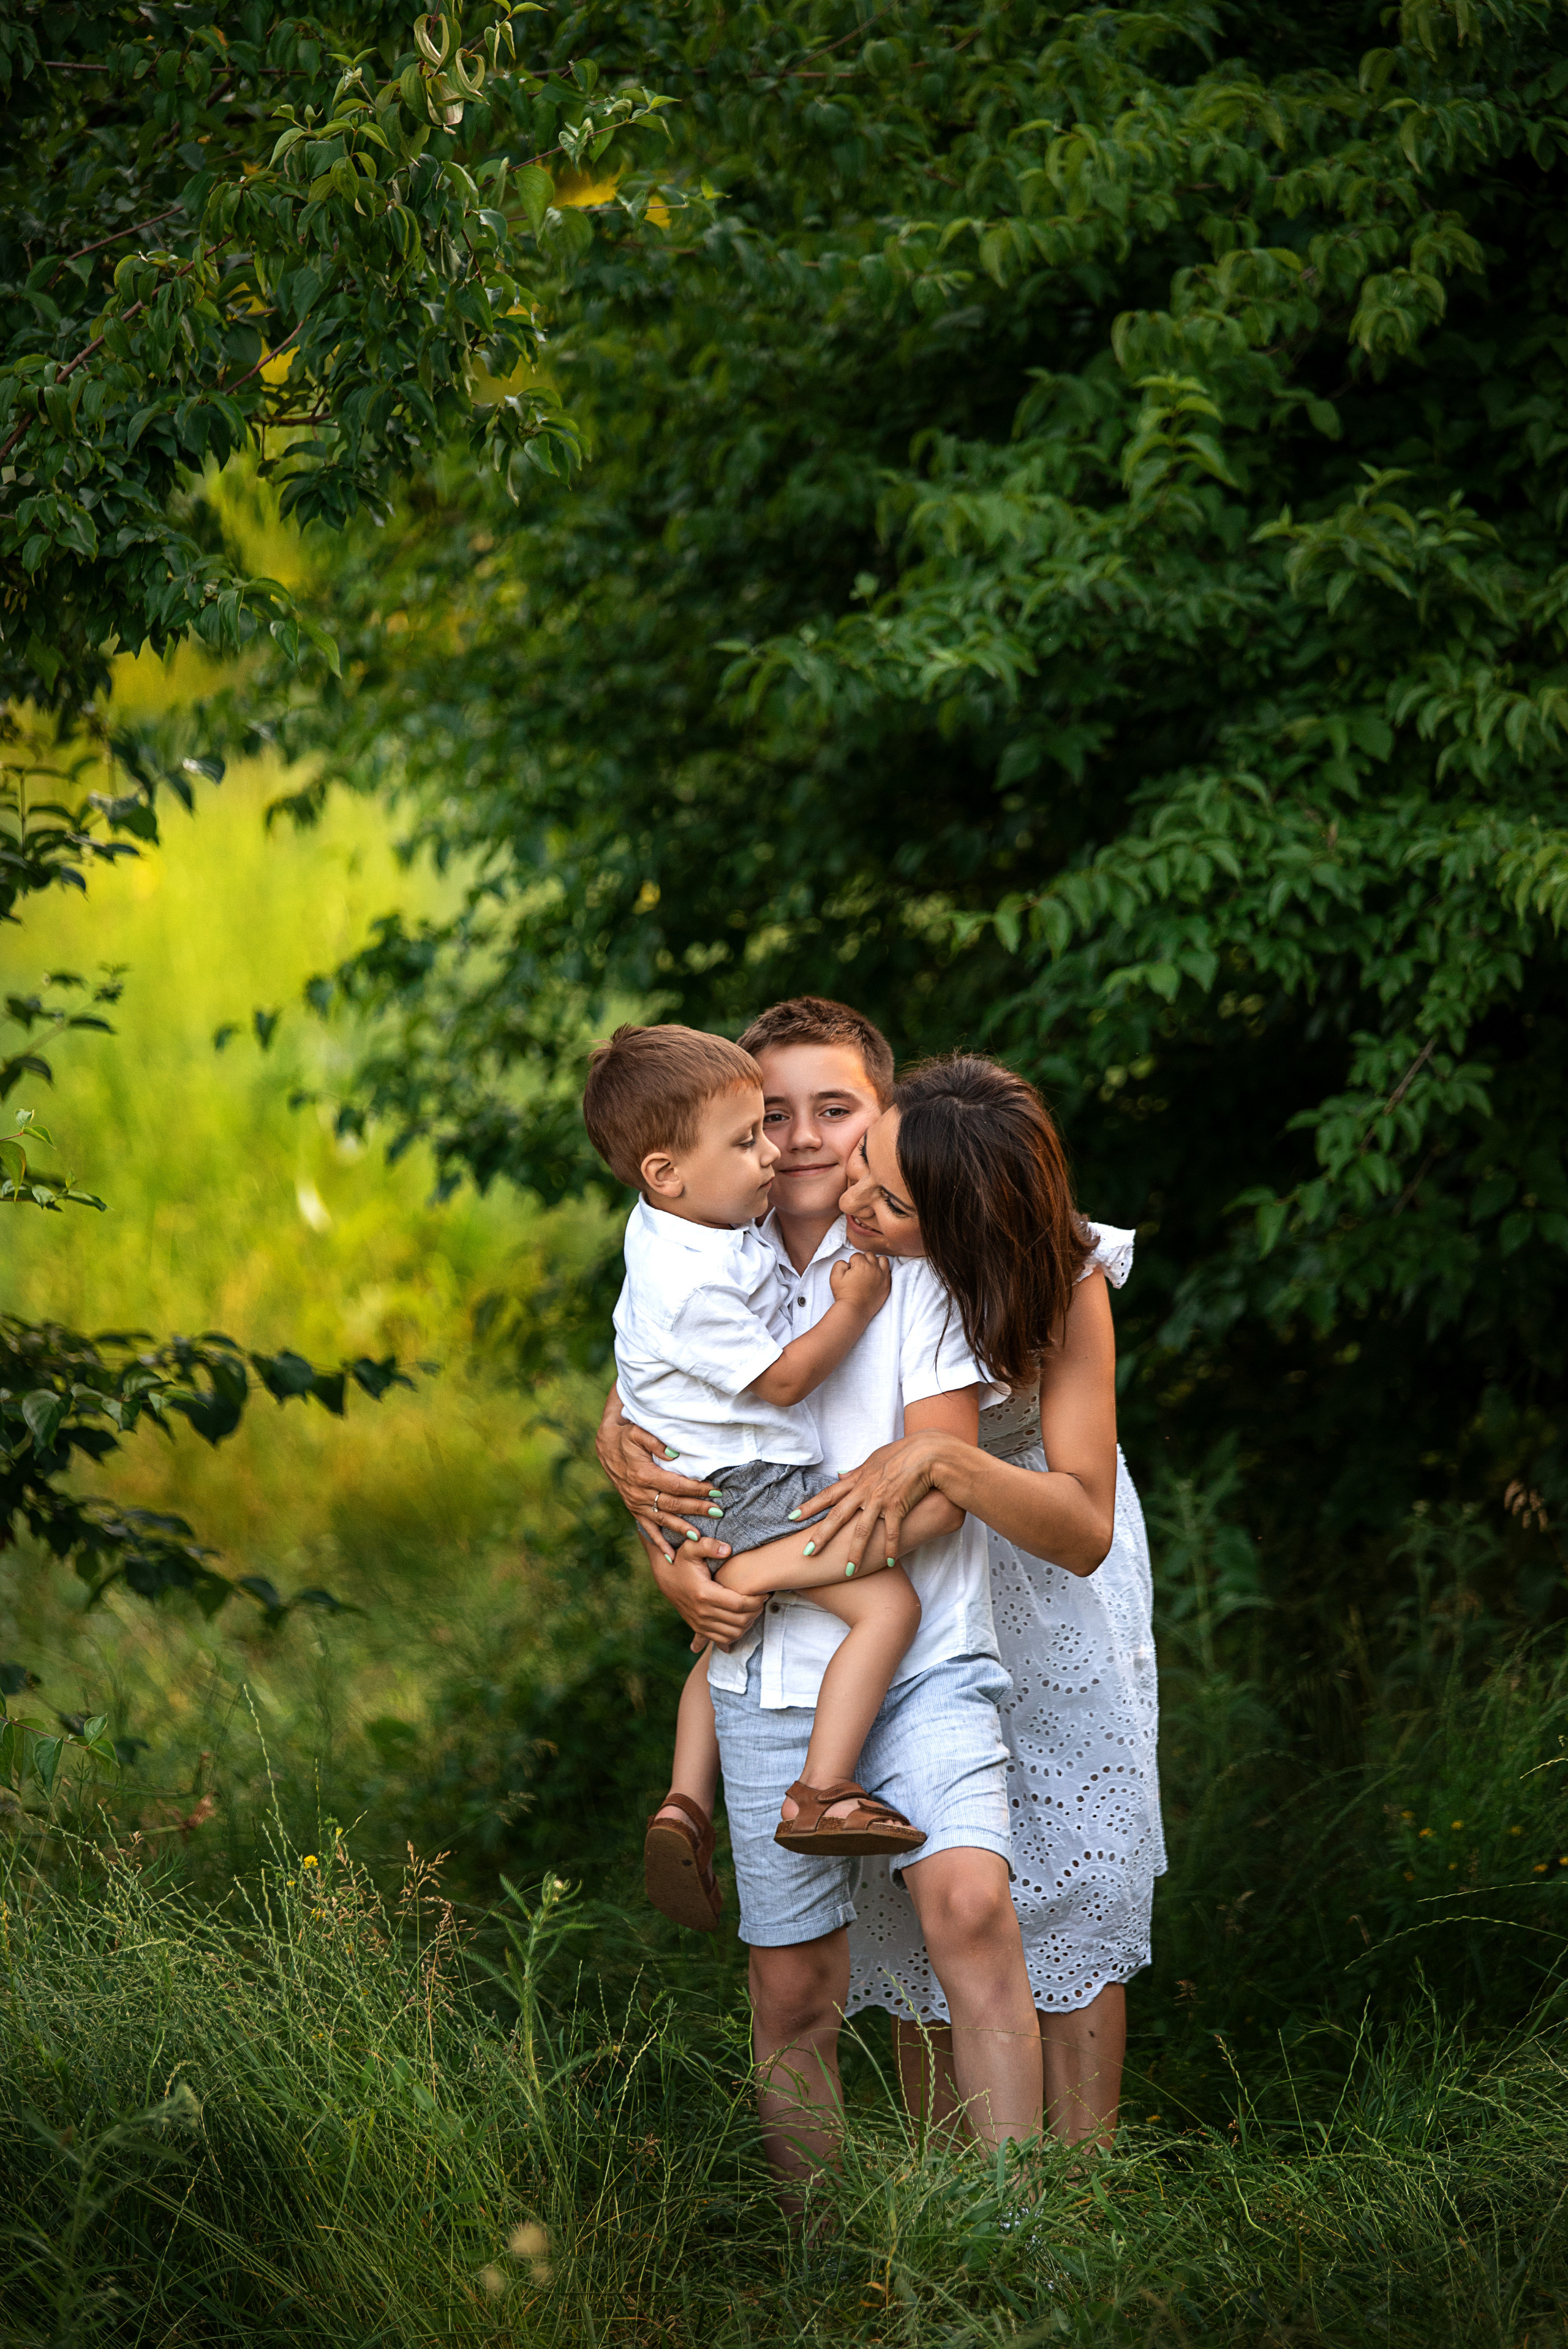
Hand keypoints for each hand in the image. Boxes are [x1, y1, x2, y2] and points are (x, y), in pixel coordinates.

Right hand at [594, 1386, 728, 1551]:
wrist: (605, 1446)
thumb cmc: (626, 1436)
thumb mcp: (638, 1432)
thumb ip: (656, 1442)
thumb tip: (674, 1454)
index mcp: (644, 1475)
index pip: (677, 1486)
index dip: (697, 1489)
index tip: (716, 1490)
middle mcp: (640, 1493)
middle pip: (674, 1504)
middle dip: (697, 1508)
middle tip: (719, 1512)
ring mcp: (636, 1504)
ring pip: (663, 1520)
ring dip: (682, 1528)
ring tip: (701, 1536)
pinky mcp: (634, 1509)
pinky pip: (647, 1529)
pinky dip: (658, 1543)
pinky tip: (670, 1556)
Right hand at [644, 1532, 764, 1650]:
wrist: (666, 1578)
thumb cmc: (682, 1562)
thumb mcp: (691, 1548)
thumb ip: (708, 1545)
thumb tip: (727, 1550)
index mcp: (704, 1593)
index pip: (739, 1604)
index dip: (756, 1600)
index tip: (765, 1593)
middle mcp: (702, 1612)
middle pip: (739, 1620)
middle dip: (756, 1611)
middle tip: (762, 1600)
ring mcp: (700, 1623)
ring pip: (734, 1633)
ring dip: (749, 1624)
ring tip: (754, 1609)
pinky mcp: (699, 1628)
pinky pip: (723, 1639)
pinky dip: (737, 1634)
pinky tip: (742, 1620)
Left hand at [798, 1432, 953, 1563]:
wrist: (925, 1453)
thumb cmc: (900, 1453)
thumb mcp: (873, 1459)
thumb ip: (855, 1471)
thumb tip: (839, 1475)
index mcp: (856, 1480)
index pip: (827, 1495)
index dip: (808, 1507)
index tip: (791, 1518)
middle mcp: (864, 1491)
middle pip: (837, 1517)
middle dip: (822, 1536)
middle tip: (807, 1553)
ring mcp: (880, 1500)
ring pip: (862, 1530)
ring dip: (855, 1552)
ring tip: (848, 1571)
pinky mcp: (898, 1507)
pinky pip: (891, 1532)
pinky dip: (890, 1548)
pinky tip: (889, 1562)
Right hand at [829, 1249, 891, 1320]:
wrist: (855, 1310)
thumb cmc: (844, 1294)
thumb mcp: (834, 1277)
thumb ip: (839, 1264)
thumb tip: (847, 1263)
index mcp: (861, 1265)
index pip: (857, 1256)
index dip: (852, 1263)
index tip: (850, 1272)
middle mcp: (874, 1268)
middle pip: (870, 1255)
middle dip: (863, 1260)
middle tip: (859, 1271)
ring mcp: (883, 1276)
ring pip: (882, 1260)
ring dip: (875, 1262)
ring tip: (869, 1270)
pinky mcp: (887, 1284)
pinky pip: (888, 1271)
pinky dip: (883, 1271)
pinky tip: (876, 1277)